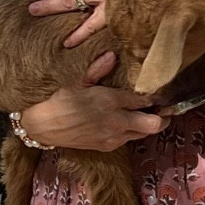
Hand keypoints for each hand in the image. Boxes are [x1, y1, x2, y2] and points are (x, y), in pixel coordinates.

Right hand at [16, 52, 168, 152]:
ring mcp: (113, 138)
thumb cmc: (58, 100)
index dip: (155, 96)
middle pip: (155, 124)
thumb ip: (97, 70)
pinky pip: (129, 140)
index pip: (144, 101)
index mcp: (110, 102)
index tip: (159, 91)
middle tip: (162, 107)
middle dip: (163, 116)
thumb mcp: (76, 81)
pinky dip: (133, 131)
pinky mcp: (107, 147)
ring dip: (148, 124)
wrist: (41, 127)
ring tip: (144, 113)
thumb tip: (112, 56)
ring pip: (144, 134)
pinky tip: (125, 121)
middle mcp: (116, 122)